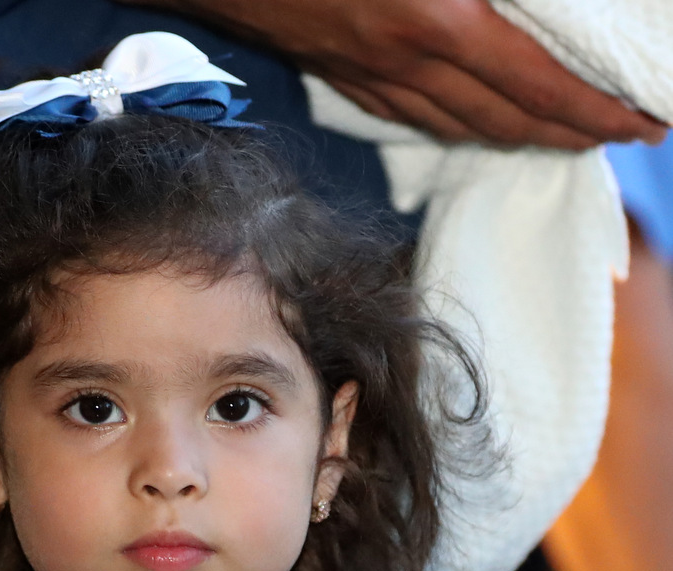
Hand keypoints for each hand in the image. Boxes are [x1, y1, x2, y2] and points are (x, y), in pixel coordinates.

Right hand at [127, 0, 665, 147]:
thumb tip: (528, 9)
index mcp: (440, 17)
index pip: (542, 82)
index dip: (597, 107)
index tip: (645, 122)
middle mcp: (411, 62)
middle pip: (510, 120)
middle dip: (574, 134)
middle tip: (624, 138)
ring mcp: (373, 78)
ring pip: (465, 126)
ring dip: (524, 138)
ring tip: (568, 139)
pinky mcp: (345, 77)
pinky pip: (418, 117)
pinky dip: (464, 128)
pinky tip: (483, 126)